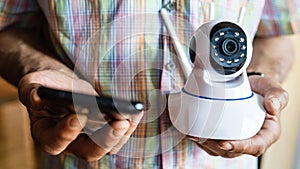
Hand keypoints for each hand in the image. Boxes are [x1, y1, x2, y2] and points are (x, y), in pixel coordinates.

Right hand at [18, 68, 142, 160]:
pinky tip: (135, 111)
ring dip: (122, 132)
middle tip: (119, 122)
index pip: (55, 142)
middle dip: (106, 138)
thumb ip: (29, 90)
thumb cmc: (46, 84)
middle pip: (89, 151)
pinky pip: (118, 134)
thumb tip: (36, 98)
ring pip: (109, 146)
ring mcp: (89, 138)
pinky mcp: (104, 130)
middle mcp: (70, 142)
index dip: (67, 132)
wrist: (62, 83)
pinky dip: (128, 124)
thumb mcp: (32, 83)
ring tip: (132, 114)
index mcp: (47, 134)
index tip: (80, 114)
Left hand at [188, 75, 287, 157]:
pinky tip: (195, 133)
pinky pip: (214, 144)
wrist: (252, 86)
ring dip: (207, 145)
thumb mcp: (274, 89)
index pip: (255, 146)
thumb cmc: (263, 90)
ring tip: (195, 135)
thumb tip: (272, 106)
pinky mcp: (227, 135)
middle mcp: (252, 139)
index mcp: (267, 133)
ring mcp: (238, 138)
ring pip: (221, 150)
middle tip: (203, 137)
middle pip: (234, 150)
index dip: (240, 147)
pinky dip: (204, 140)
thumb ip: (276, 96)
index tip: (226, 143)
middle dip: (217, 147)